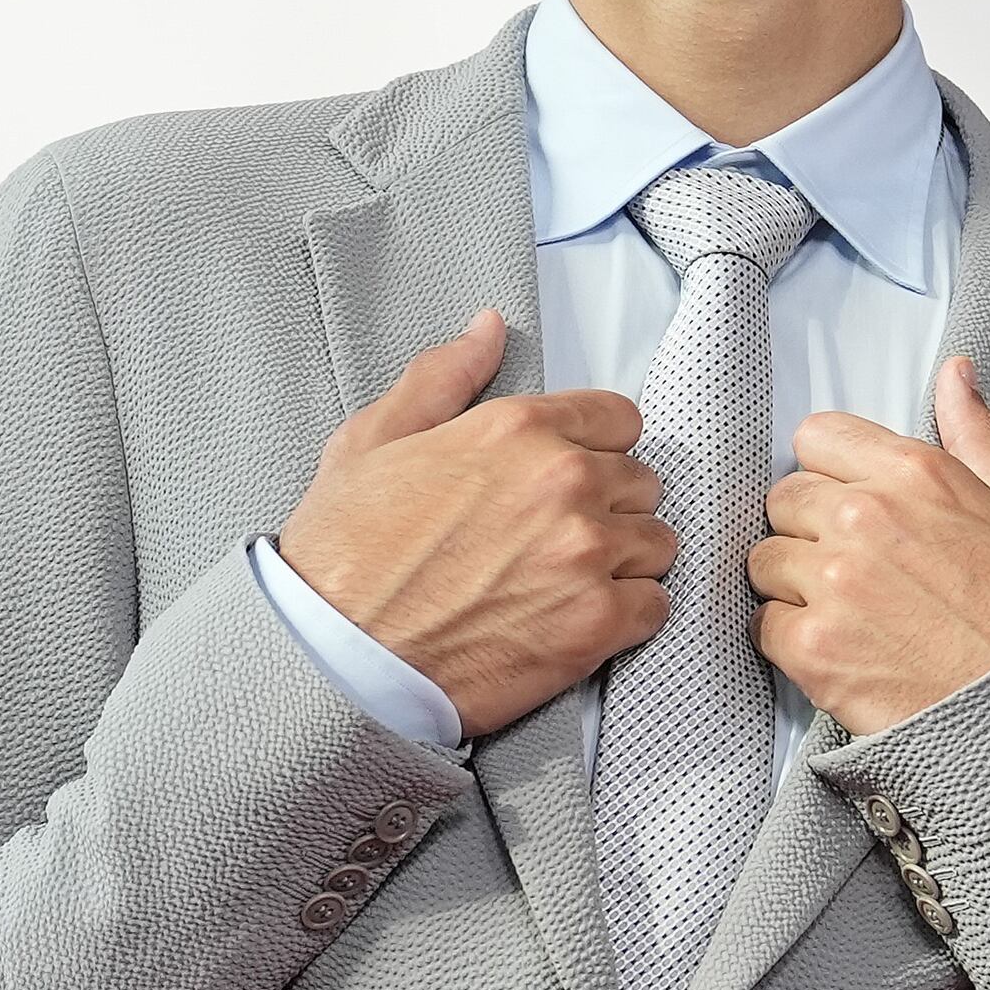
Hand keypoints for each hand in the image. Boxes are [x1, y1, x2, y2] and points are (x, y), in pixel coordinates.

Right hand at [277, 309, 676, 737]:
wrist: (334, 659)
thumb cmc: (342, 557)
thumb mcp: (371, 442)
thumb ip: (442, 378)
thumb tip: (488, 330)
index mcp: (516, 429)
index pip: (618, 419)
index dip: (594, 448)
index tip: (568, 479)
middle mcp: (564, 482)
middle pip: (641, 481)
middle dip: (608, 505)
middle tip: (557, 538)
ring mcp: (586, 554)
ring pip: (656, 543)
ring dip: (624, 560)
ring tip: (568, 581)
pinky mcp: (595, 625)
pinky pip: (655, 606)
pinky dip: (628, 615)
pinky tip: (578, 618)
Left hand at [749, 356, 989, 735]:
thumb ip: (978, 436)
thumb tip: (954, 376)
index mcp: (913, 472)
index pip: (816, 438)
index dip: (831, 472)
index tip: (850, 504)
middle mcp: (863, 516)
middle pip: (784, 499)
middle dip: (809, 529)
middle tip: (855, 568)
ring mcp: (833, 582)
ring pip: (766, 561)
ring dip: (795, 585)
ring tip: (849, 613)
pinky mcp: (813, 648)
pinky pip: (764, 625)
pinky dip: (792, 640)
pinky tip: (841, 650)